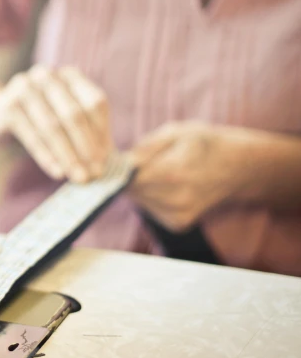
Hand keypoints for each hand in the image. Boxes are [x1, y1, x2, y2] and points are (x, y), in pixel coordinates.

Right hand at [0, 65, 113, 182]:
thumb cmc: (37, 119)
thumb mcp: (63, 118)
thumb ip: (86, 133)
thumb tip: (106, 161)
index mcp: (68, 75)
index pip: (94, 103)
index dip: (102, 133)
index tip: (106, 160)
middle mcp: (46, 75)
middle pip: (73, 114)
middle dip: (86, 148)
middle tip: (94, 174)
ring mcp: (24, 88)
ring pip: (52, 126)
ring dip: (68, 155)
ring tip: (78, 177)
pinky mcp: (7, 106)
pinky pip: (31, 135)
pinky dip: (46, 155)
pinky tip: (57, 171)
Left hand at [127, 122, 248, 231]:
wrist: (238, 167)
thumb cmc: (204, 144)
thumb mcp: (176, 132)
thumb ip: (145, 148)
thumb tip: (120, 162)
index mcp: (174, 172)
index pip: (127, 176)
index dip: (119, 166)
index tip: (119, 157)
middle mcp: (176, 199)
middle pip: (130, 190)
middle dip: (128, 176)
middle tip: (142, 162)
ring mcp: (178, 215)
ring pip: (138, 201)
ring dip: (140, 187)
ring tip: (160, 171)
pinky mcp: (178, 225)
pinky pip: (150, 210)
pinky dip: (151, 198)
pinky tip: (167, 187)